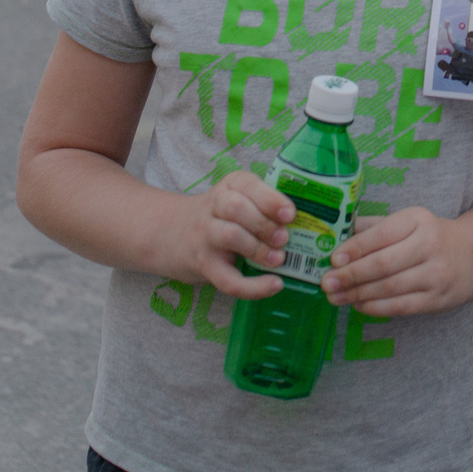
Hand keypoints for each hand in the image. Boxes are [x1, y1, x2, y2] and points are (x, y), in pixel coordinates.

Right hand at [146, 170, 294, 299]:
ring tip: (279, 259)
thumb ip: (262, 206)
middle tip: (286, 238)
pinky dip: (252, 287)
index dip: (270, 199)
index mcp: (228, 187)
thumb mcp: (234, 200)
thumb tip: (304, 224)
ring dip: (258, 249)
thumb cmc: (217, 217)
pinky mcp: (202, 266)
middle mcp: (213, 207)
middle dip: (265, 223)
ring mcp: (205, 236)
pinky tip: (274, 286)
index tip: (290, 214)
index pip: (246, 184)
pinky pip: (226, 280)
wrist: (169, 235)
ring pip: (230, 236)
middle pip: (236, 208)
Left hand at [321, 207, 472, 316]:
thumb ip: (375, 226)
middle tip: (326, 282)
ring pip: (389, 288)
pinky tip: (358, 305)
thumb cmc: (433, 236)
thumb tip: (338, 233)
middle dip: (351, 275)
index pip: (382, 234)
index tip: (333, 258)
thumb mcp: (409, 221)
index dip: (356, 247)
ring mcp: (435, 275)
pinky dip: (375, 307)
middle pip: (384, 264)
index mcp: (418, 220)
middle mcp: (429, 245)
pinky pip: (401, 306)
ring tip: (335, 297)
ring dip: (358, 294)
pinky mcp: (437, 299)